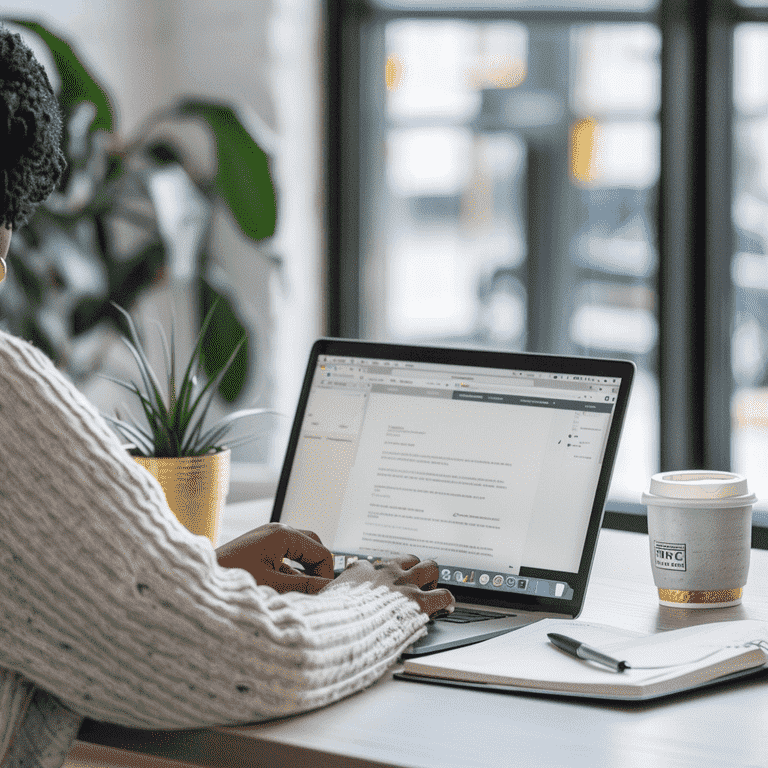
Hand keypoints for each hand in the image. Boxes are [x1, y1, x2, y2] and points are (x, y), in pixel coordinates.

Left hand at [215, 523, 333, 593]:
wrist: (197, 583)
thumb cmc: (228, 580)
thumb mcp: (272, 586)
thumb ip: (305, 587)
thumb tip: (330, 589)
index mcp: (283, 534)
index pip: (321, 552)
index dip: (327, 575)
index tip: (327, 595)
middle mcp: (277, 532)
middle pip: (313, 547)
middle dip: (318, 570)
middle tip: (319, 593)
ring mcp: (268, 540)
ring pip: (299, 555)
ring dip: (304, 574)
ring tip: (302, 597)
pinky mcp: (259, 551)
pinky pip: (285, 560)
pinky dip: (290, 575)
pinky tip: (285, 594)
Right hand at [328, 554, 454, 618]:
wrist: (342, 629)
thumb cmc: (330, 620)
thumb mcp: (323, 601)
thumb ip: (327, 598)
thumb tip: (314, 603)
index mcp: (361, 572)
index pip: (375, 565)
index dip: (381, 576)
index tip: (383, 587)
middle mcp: (385, 574)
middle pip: (408, 559)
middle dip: (413, 571)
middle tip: (414, 586)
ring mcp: (404, 585)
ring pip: (430, 568)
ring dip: (433, 580)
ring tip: (432, 592)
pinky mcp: (419, 601)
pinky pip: (444, 595)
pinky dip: (447, 601)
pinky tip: (447, 608)